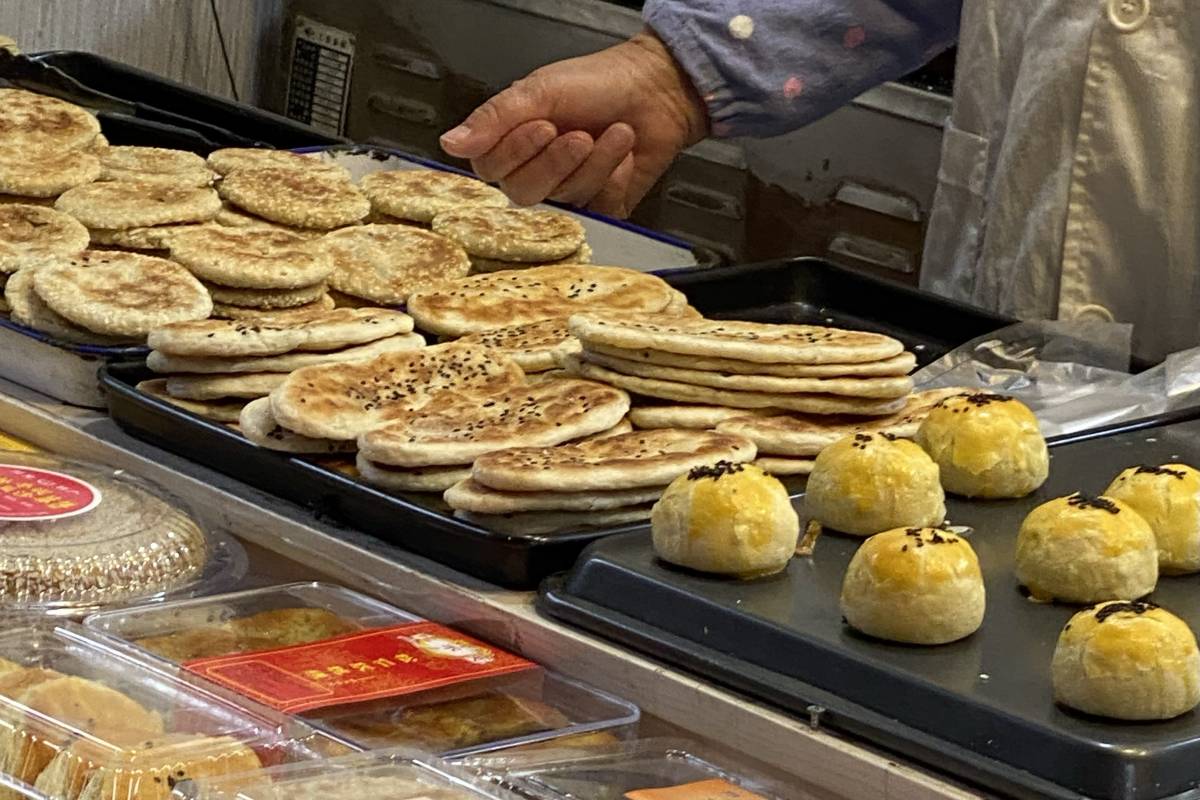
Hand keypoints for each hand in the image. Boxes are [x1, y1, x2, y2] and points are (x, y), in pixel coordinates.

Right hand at [439, 30, 707, 217]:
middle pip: (523, 192)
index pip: (489, 169)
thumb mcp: (540, 90)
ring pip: (564, 198)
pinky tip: (624, 156)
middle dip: (557, 162)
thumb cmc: (600, 83)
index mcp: (512, 140)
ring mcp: (568, 191)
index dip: (516, 153)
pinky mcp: (601, 206)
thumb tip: (450, 143)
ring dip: (594, 162)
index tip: (542, 125)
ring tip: (614, 133)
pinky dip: (614, 178)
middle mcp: (536, 169)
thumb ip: (495, 118)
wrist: (658, 90)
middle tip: (580, 134)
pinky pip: (598, 209)